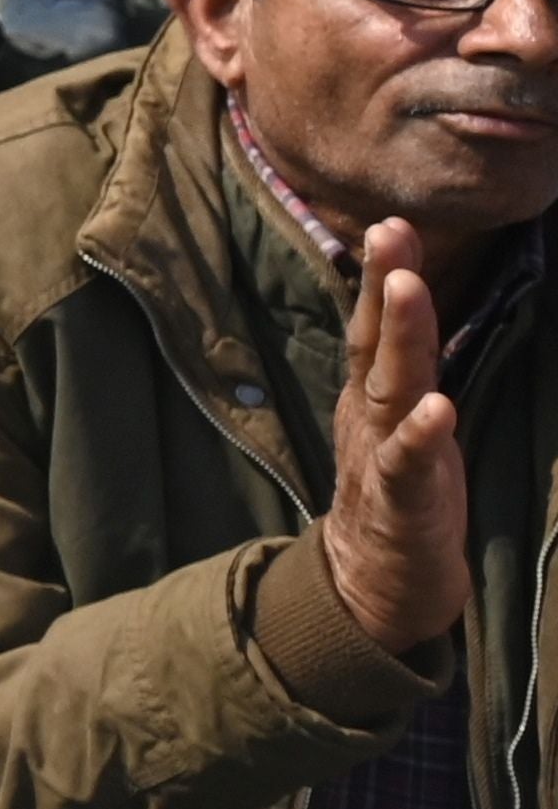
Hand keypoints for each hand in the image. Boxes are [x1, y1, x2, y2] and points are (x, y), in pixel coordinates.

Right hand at [327, 213, 476, 654]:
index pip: (376, 328)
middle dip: (386, 287)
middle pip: (376, 345)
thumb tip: (414, 309)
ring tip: (410, 289)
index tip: (392, 224)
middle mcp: (371, 417)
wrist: (374, 584)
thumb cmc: (399, 495)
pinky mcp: (399, 501)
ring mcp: (381, 455)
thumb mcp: (398, 423)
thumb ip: (402, 370)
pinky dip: (419, 435)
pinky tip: (436, 408)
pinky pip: (407, 463)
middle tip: (391, 233)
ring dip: (402, 338)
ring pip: (391, 389)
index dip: (383, 277)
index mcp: (373, 398)